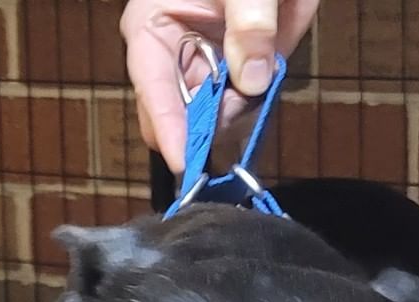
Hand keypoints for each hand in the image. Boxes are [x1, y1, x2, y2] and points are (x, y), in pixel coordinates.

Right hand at [121, 0, 318, 173]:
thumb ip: (250, 24)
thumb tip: (253, 81)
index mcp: (153, 31)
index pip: (154, 92)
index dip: (169, 129)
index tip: (184, 162)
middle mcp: (171, 63)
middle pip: (178, 122)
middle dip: (209, 124)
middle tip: (243, 100)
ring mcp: (201, 77)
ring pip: (211, 125)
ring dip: (239, 113)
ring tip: (261, 64)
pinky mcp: (229, 86)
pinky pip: (239, 116)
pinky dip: (255, 108)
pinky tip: (266, 73)